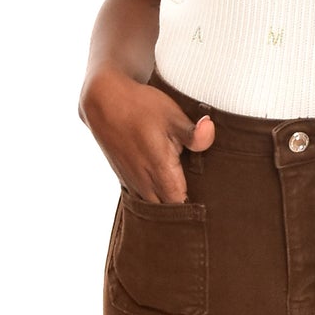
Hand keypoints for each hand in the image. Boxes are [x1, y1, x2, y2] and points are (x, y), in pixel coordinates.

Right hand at [81, 72, 215, 199]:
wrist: (104, 102)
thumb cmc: (141, 108)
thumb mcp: (173, 116)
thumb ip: (194, 133)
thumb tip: (210, 131)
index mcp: (161, 172)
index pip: (182, 208)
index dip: (196, 210)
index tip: (209, 202)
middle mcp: (146, 184)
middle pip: (168, 212)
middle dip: (183, 211)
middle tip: (200, 200)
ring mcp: (133, 183)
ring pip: (154, 207)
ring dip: (167, 204)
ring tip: (183, 194)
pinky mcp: (125, 179)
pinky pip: (143, 199)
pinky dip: (155, 197)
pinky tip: (164, 186)